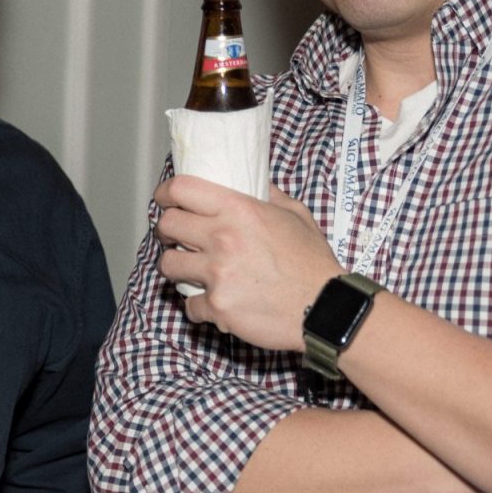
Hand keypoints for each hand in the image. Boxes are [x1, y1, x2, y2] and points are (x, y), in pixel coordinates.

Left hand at [153, 175, 340, 350]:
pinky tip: (217, 303)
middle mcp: (223, 238)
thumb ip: (269, 196)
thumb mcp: (296, 216)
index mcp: (239, 209)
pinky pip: (190, 304)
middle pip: (167, 225)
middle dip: (168, 231)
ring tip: (193, 271)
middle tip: (176, 238)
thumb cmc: (313, 263)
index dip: (166, 193)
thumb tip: (255, 183)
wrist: (326, 309)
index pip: (182, 189)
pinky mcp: (217, 306)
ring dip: (177, 268)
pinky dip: (200, 307)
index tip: (166, 200)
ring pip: (168, 266)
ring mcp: (217, 274)